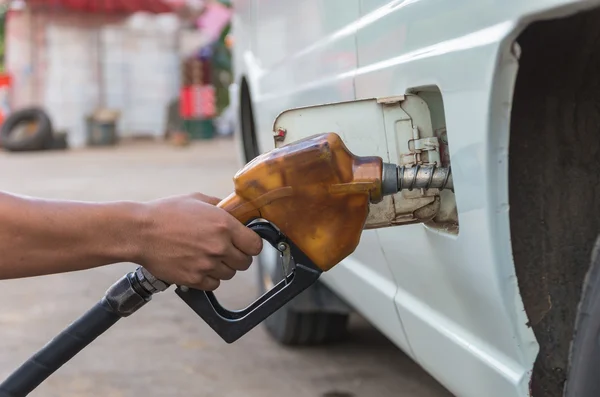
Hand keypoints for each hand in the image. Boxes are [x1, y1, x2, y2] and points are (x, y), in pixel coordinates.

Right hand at [135, 193, 262, 290]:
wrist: (139, 232)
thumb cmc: (166, 213)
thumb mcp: (197, 200)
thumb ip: (220, 207)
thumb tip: (236, 212)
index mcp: (224, 225)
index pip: (255, 245)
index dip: (251, 244)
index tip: (246, 243)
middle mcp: (219, 246)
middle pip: (245, 262)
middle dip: (238, 256)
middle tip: (226, 250)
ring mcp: (207, 265)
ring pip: (229, 274)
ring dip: (222, 267)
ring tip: (207, 256)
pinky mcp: (194, 279)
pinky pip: (213, 285)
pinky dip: (209, 278)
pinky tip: (199, 266)